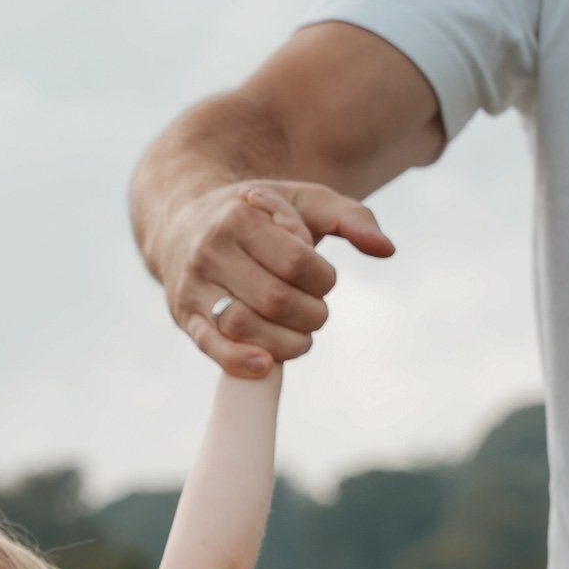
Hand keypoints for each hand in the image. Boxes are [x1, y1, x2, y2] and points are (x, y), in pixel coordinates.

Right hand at [165, 181, 394, 377]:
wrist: (182, 222)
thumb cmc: (257, 215)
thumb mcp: (301, 202)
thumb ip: (350, 218)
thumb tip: (387, 250)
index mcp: (242, 217)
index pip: (297, 262)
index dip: (323, 281)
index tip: (324, 281)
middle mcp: (212, 250)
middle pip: (274, 299)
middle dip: (310, 315)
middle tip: (317, 314)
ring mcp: (194, 286)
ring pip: (243, 327)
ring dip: (284, 343)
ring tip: (300, 339)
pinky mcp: (184, 317)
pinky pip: (211, 347)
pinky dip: (240, 362)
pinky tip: (266, 366)